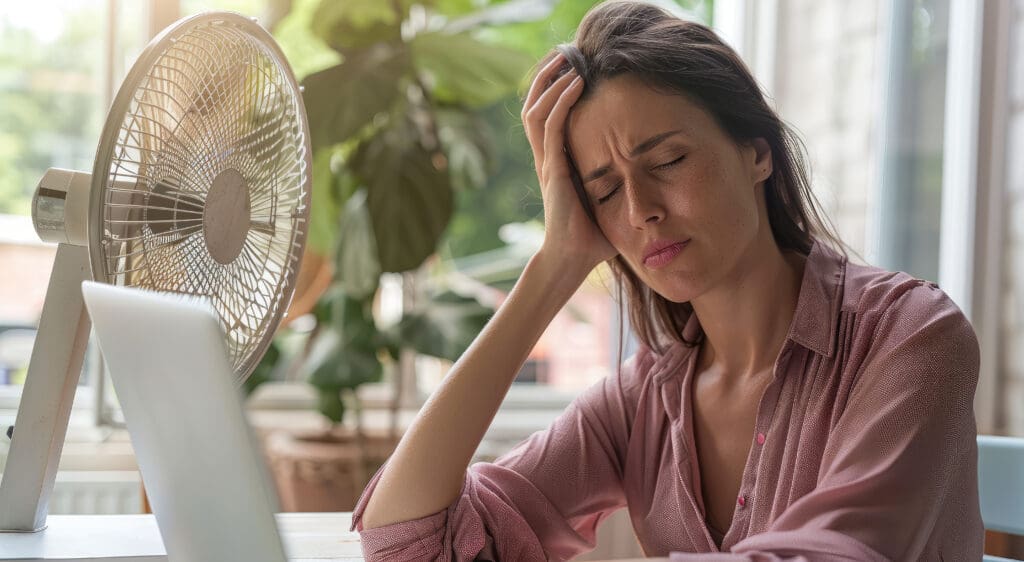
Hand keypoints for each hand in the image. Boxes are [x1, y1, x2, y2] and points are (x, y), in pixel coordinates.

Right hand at [522, 54, 617, 272]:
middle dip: (546, 77)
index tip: (571, 69)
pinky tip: (575, 84)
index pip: (545, 117)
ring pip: (536, 111)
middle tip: (563, 53)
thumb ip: (620, 184)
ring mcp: (547, 163)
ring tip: (566, 60)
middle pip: (533, 106)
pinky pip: (551, 127)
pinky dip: (562, 102)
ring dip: (550, 82)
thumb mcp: (609, 201)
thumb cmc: (594, 237)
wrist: (573, 260)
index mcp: (556, 163)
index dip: (552, 90)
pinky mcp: (553, 170)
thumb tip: (650, 177)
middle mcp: (547, 158)